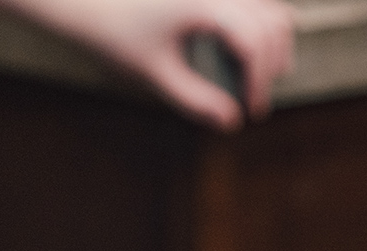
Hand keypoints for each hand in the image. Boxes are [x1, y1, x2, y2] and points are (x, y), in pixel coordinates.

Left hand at [0, 0, 294, 129]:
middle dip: (273, 65)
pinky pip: (257, 6)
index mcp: (204, 6)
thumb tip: (230, 122)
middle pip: (274, 24)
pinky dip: (263, 30)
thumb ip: (193, 99)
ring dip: (274, 46)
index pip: (254, 42)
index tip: (251, 112)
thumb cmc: (118, 37)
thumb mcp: (155, 74)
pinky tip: (248, 58)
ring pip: (273, 10)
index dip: (260, 81)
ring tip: (258, 79)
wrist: (91, 4)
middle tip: (256, 100)